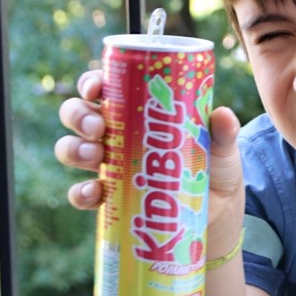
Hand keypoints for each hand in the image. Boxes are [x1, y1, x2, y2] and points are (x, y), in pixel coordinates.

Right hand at [54, 69, 245, 232]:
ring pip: (72, 149)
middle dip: (79, 116)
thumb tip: (223, 115)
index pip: (105, 88)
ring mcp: (109, 165)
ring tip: (95, 156)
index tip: (96, 88)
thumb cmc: (214, 166)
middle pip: (79, 114)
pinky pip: (82, 194)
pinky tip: (94, 193)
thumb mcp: (221, 147)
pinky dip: (81, 193)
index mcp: (137, 110)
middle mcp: (116, 134)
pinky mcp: (110, 197)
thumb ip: (223, 132)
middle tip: (98, 126)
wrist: (217, 211)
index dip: (92, 83)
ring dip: (74, 150)